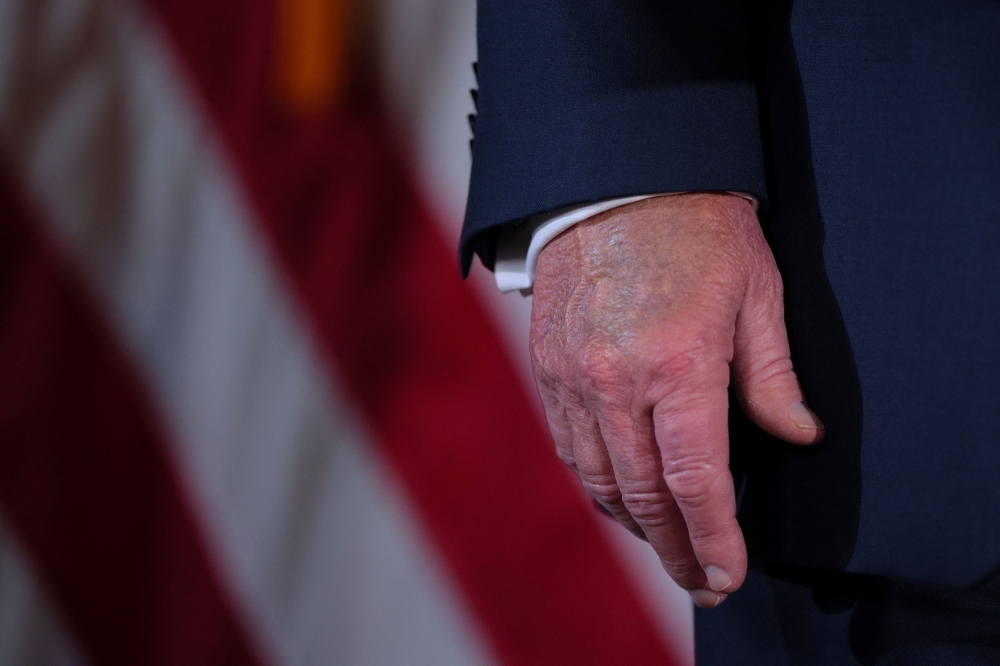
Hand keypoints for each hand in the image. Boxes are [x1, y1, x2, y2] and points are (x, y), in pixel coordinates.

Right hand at [530, 193, 823, 606]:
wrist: (614, 177)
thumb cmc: (696, 228)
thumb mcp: (756, 291)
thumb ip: (772, 374)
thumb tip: (798, 434)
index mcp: (678, 364)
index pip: (694, 482)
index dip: (714, 539)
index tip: (726, 574)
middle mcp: (616, 381)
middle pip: (644, 495)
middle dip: (677, 548)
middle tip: (701, 578)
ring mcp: (572, 376)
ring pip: (599, 478)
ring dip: (634, 522)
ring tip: (665, 543)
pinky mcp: (545, 366)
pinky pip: (568, 445)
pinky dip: (596, 481)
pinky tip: (619, 493)